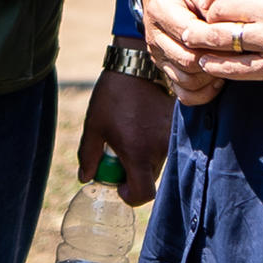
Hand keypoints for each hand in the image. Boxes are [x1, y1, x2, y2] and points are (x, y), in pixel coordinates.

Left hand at [80, 66, 173, 205]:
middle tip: (118, 158)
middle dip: (133, 175)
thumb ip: (88, 156)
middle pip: (150, 179)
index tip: (119, 185)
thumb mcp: (94, 126)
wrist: (136, 66)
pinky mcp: (177, 127)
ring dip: (143, 159)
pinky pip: (165, 146)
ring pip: (158, 163)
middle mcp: (160, 149)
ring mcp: (171, 138)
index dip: (130, 196)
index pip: (143, 194)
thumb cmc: (112, 96)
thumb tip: (85, 178)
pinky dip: (153, 144)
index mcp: (138, 153)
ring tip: (130, 136)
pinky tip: (141, 127)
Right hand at [137, 0, 226, 103]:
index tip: (236, 34)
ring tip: (227, 63)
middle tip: (237, 51)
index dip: (216, 38)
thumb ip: (210, 1)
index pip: (190, 34)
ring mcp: (158, 56)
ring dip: (211, 76)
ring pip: (187, 80)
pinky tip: (216, 79)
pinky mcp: (164, 69)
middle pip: (188, 60)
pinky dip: (202, 92)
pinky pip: (183, 93)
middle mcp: (155, 36)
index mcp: (161, 10)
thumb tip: (224, 22)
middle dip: (216, 58)